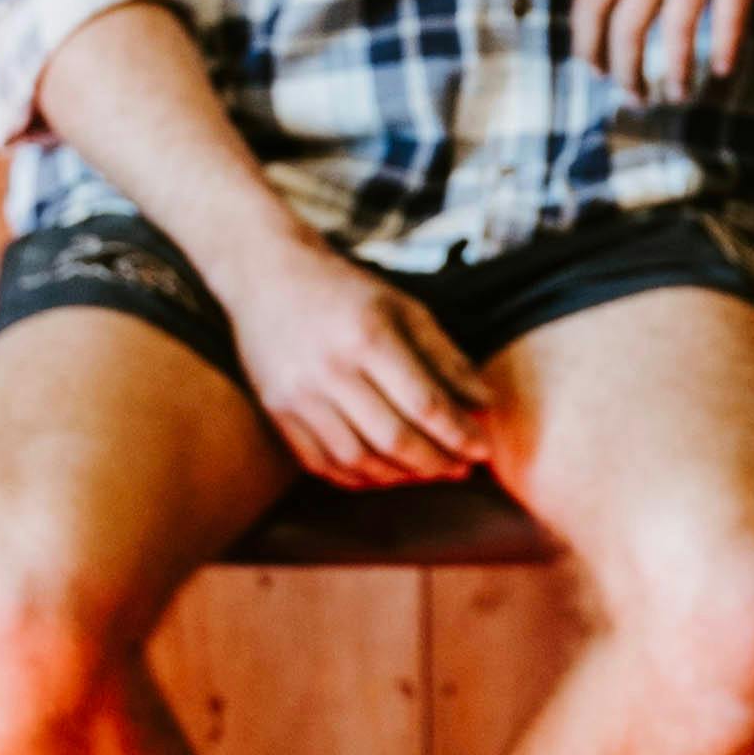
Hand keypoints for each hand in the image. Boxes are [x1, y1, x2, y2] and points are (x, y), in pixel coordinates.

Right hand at [232, 234, 490, 489]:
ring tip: (429, 472)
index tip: (483, 449)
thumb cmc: (347, 292)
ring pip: (358, 459)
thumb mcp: (406, 309)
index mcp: (368, 336)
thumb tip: (485, 405)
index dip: (460, 433)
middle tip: (461, 468)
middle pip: (393, 438)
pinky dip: (359, 478)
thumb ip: (447, 358)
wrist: (267, 276)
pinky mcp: (276, 411)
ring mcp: (298, 394)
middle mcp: (329, 369)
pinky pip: (322, 463)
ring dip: (401, 476)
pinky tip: (385, 473)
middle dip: (436, 462)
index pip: (424, 404)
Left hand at [574, 0, 753, 101]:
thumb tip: (617, 3)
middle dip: (627, 71)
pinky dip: (723, 47)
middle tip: (637, 98)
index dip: (589, 46)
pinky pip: (729, 10)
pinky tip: (722, 69)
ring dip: (675, 70)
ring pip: (677, 24)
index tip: (599, 72)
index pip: (592, 1)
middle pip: (627, 23)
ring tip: (679, 93)